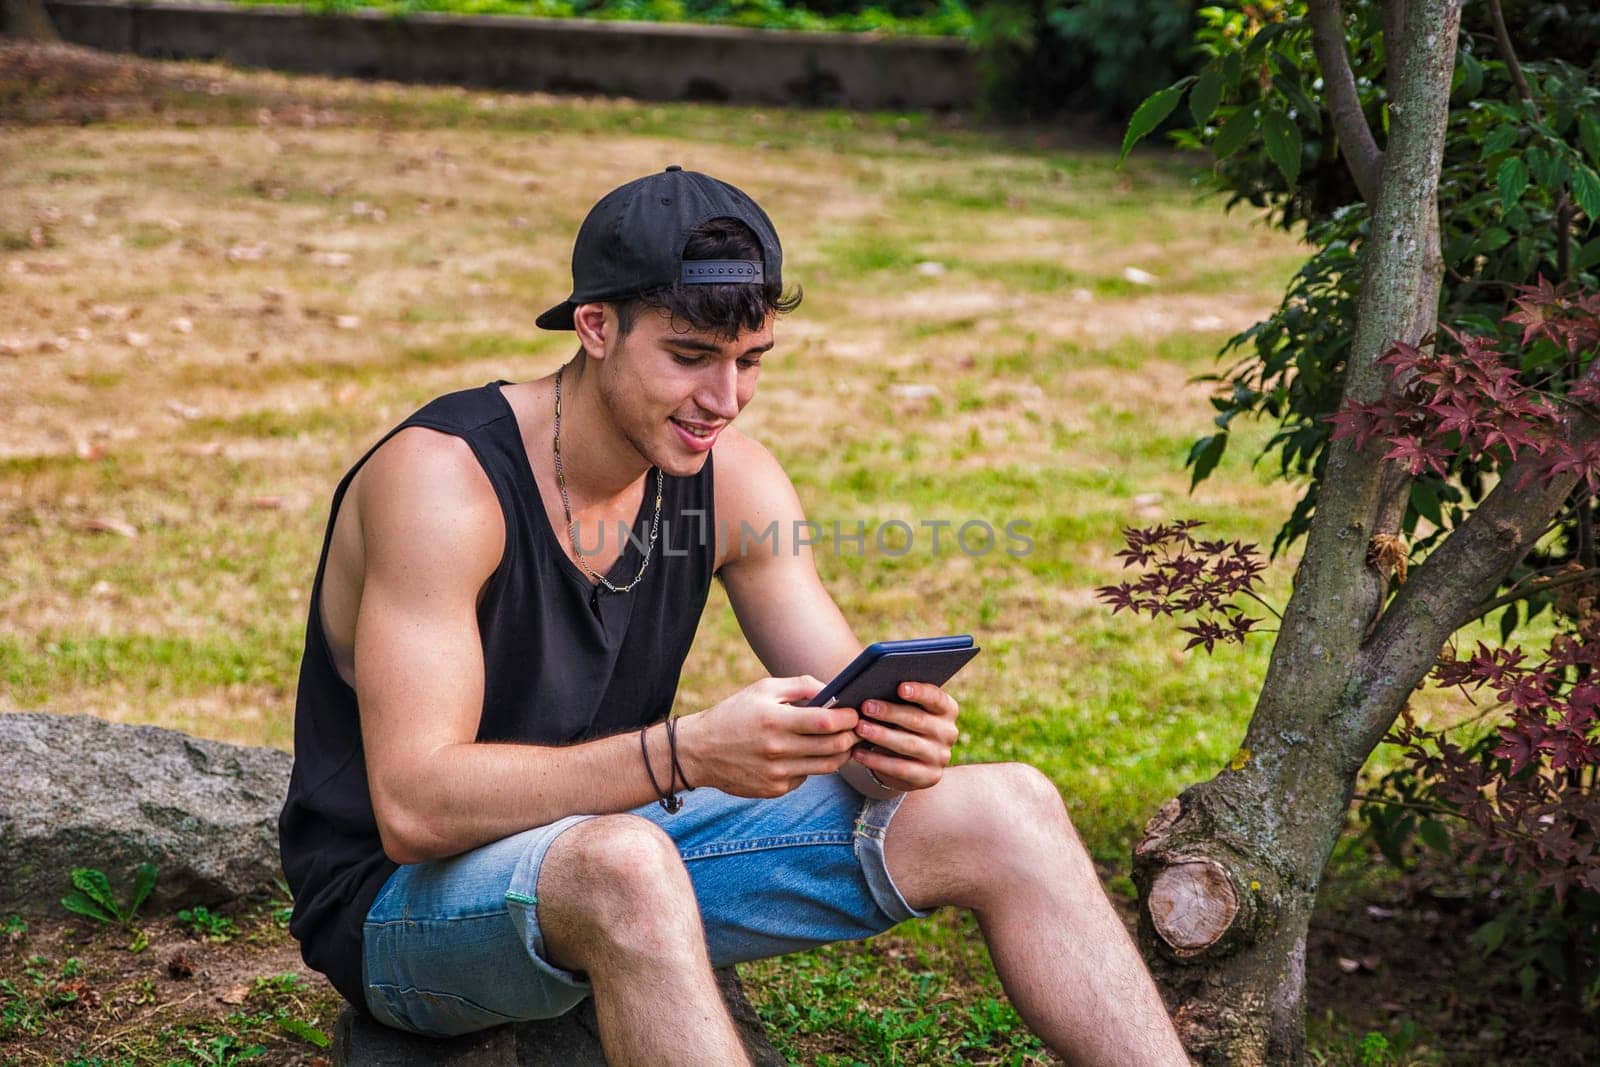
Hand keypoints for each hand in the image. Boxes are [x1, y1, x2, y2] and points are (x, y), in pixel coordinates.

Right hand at [677, 676, 859, 798]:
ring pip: (826, 767)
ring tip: (843, 741)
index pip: (826, 722)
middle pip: (833, 747)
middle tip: (857, 728)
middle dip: (852, 737)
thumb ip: (801, 685)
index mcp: (775, 720)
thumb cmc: (734, 714)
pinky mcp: (774, 790)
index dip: (848, 718)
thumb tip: (833, 690)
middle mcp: (777, 749)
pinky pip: (806, 777)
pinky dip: (812, 765)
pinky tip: (806, 754)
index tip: (855, 712)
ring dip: (841, 754)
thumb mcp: (763, 689)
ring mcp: (777, 773)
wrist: (700, 751)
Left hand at [849, 681, 958, 791]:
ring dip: (881, 735)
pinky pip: (901, 768)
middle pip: (918, 720)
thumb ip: (898, 700)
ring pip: (909, 744)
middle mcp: (948, 732)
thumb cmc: (903, 725)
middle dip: (889, 713)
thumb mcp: (907, 710)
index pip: (936, 698)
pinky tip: (858, 753)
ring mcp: (940, 756)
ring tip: (860, 728)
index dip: (919, 692)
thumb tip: (871, 690)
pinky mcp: (929, 776)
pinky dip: (877, 761)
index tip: (900, 688)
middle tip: (866, 707)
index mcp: (947, 709)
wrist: (913, 763)